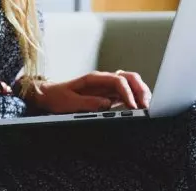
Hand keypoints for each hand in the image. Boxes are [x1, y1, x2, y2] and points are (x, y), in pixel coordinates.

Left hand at [32, 70, 151, 113]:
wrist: (49, 96)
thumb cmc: (57, 97)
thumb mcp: (69, 102)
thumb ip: (88, 103)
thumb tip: (107, 105)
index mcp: (95, 78)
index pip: (118, 80)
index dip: (127, 92)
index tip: (132, 106)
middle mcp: (103, 80)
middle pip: (129, 78)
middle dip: (140, 89)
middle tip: (146, 105)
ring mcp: (106, 87)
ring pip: (130, 84)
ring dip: (140, 93)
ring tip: (146, 106)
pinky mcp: (107, 95)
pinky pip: (125, 94)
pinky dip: (134, 99)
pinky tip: (138, 108)